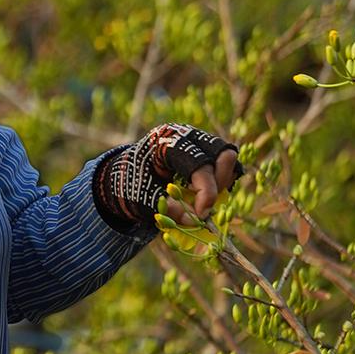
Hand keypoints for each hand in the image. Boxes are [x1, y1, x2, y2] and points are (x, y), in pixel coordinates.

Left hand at [93, 122, 242, 229]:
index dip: (206, 193)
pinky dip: (219, 182)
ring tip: (198, 199)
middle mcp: (186, 135)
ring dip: (220, 184)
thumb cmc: (131, 183)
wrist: (126, 176)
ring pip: (228, 160)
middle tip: (204, 205)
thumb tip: (193, 218)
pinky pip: (226, 166)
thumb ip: (166, 208)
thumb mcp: (140, 198)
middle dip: (219, 184)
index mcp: (166, 142)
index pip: (199, 164)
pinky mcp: (206, 150)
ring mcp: (198, 140)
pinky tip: (200, 194)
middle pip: (224, 154)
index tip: (200, 216)